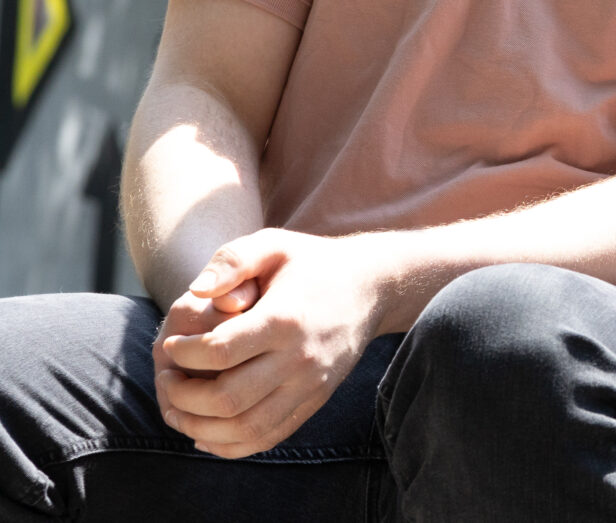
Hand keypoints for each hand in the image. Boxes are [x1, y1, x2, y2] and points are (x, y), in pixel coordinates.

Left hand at [153, 229, 387, 458]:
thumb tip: (195, 291)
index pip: (219, 352)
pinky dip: (229, 445)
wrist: (372, 286)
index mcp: (285, 319)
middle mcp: (301, 359)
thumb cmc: (313, 263)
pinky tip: (206, 431)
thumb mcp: (273, 245)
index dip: (182, 354)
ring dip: (199, 428)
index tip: (171, 344)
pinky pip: (266, 439)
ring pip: (245, 429)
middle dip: (181, 397)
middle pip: (227, 399)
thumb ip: (231, 260)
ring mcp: (310, 385)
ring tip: (178, 409)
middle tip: (168, 378)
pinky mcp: (315, 401)